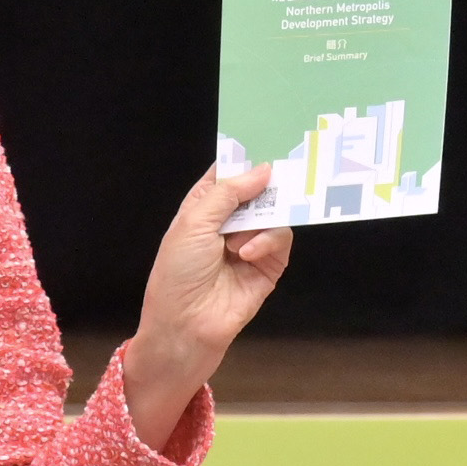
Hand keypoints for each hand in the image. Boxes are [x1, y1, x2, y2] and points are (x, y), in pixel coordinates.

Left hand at [117, 160, 292, 441]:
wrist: (185, 327)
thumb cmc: (178, 274)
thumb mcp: (194, 222)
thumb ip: (228, 192)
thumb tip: (263, 168)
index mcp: (204, 207)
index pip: (229, 173)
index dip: (245, 158)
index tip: (267, 138)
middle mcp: (228, 222)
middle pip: (258, 190)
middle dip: (268, 182)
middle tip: (289, 166)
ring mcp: (250, 244)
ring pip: (274, 214)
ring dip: (260, 221)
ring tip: (238, 241)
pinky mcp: (268, 266)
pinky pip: (280, 240)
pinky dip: (267, 242)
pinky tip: (246, 254)